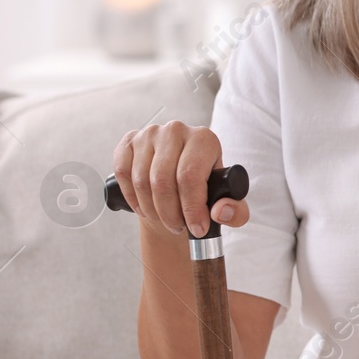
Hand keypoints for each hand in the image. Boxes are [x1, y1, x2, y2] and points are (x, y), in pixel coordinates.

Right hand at [113, 121, 249, 237]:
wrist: (180, 181)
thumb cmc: (206, 189)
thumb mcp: (227, 200)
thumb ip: (235, 211)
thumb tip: (221, 212)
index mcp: (204, 138)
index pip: (190, 176)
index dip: (192, 208)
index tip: (197, 228)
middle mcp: (176, 130)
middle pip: (162, 181)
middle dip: (170, 213)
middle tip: (178, 227)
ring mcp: (149, 134)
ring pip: (141, 181)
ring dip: (152, 210)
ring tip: (165, 219)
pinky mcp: (128, 142)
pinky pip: (123, 174)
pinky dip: (133, 198)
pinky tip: (146, 206)